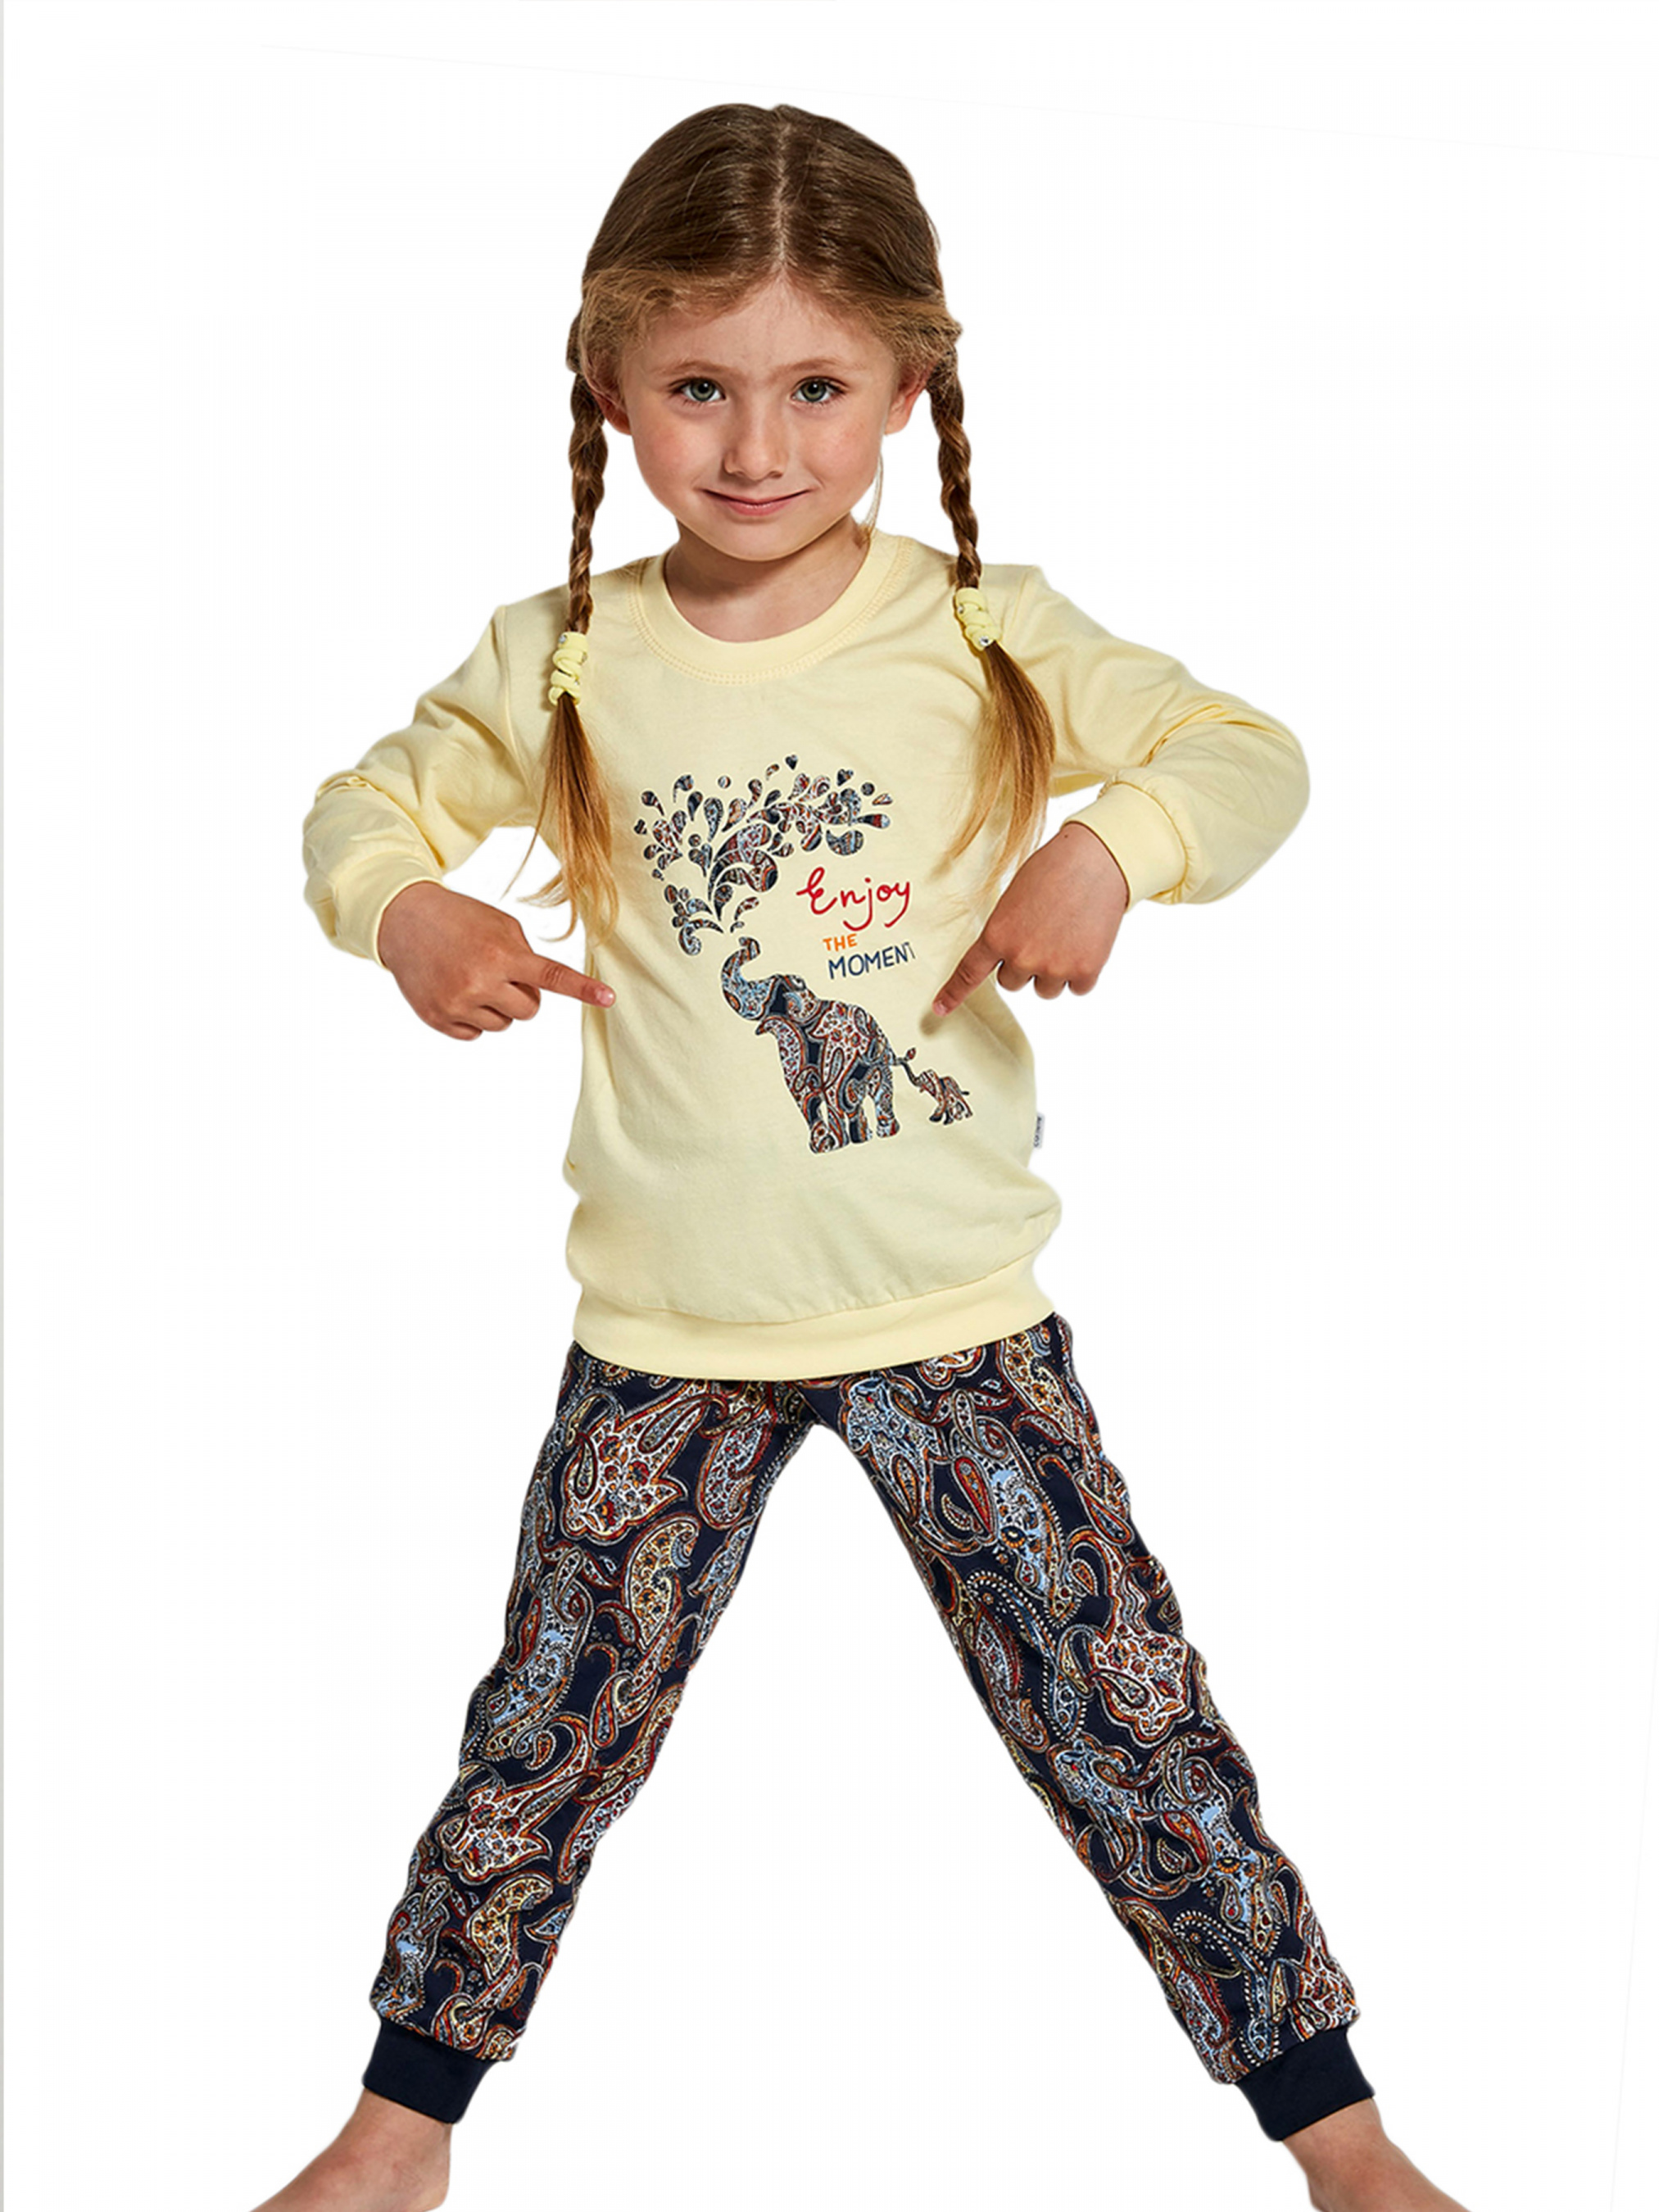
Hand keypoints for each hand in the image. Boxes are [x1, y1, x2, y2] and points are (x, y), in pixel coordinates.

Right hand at [376, 881, 613, 1039]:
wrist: (404, 920)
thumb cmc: (461, 920)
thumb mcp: (500, 925)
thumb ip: (526, 956)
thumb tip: (539, 991)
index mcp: (502, 953)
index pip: (551, 976)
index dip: (582, 989)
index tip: (609, 998)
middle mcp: (480, 981)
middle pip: (529, 1011)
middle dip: (522, 995)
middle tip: (499, 971)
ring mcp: (457, 1003)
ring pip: (503, 1024)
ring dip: (496, 1006)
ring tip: (472, 975)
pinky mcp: (438, 1018)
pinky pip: (475, 1034)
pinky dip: (472, 1018)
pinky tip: (455, 990)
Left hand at [932, 822, 1129, 1017]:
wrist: (1096, 860)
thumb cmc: (1053, 871)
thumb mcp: (1014, 899)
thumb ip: (1006, 933)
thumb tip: (1012, 959)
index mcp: (997, 935)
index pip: (970, 972)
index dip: (953, 994)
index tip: (940, 1009)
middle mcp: (1021, 957)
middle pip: (1012, 983)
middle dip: (1024, 965)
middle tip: (1043, 934)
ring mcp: (1054, 967)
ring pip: (1045, 989)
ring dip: (1054, 972)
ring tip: (1067, 935)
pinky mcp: (1085, 970)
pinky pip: (1076, 988)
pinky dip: (1082, 970)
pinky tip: (1086, 941)